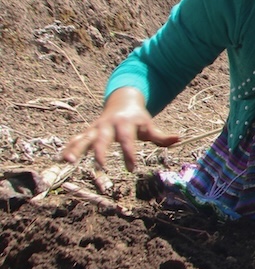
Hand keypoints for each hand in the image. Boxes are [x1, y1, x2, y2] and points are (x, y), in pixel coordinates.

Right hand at [60, 87, 179, 170]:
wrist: (123, 100)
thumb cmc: (138, 118)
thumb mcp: (149, 125)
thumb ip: (161, 136)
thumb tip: (178, 139)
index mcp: (125, 124)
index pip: (127, 140)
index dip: (129, 153)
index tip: (132, 168)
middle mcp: (108, 125)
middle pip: (103, 139)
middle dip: (101, 152)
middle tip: (101, 166)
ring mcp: (96, 128)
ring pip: (84, 138)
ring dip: (76, 149)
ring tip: (68, 161)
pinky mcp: (88, 131)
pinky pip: (76, 139)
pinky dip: (69, 147)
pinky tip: (61, 159)